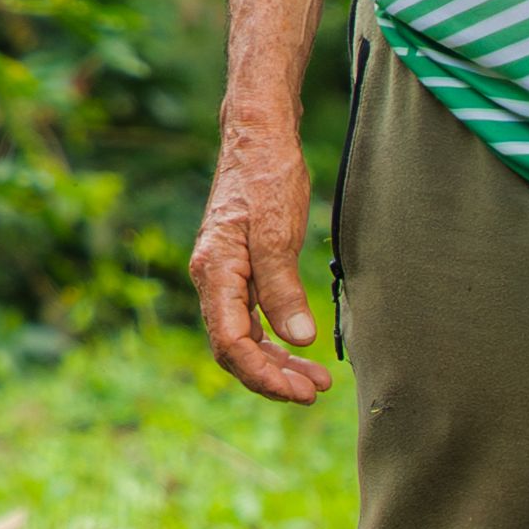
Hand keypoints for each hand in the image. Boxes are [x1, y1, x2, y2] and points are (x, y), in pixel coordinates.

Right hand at [190, 125, 327, 404]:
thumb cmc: (267, 175)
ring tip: (315, 380)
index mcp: (215, 271)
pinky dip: (275, 339)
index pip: (231, 343)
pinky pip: (251, 318)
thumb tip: (298, 340)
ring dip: (277, 362)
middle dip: (272, 377)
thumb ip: (283, 288)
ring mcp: (225, 276)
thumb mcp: (279, 230)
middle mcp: (213, 279)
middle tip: (314, 392)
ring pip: (244, 336)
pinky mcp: (240, 270)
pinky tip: (299, 349)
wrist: (258, 136)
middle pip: (234, 348)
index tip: (300, 391)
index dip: (263, 375)